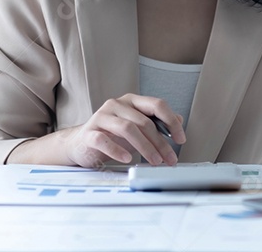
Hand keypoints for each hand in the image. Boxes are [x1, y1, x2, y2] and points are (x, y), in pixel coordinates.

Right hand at [62, 94, 185, 168]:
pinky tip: (128, 158)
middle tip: (169, 159)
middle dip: (160, 142)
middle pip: (143, 121)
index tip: (181, 139)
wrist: (80, 144)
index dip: (171, 121)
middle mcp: (116, 105)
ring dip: (145, 147)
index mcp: (131, 101)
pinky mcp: (89, 133)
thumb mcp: (136, 127)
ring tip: (155, 161)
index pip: (157, 104)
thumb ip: (156, 122)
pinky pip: (104, 140)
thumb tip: (179, 120)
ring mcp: (101, 117)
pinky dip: (118, 150)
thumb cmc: (112, 135)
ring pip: (127, 128)